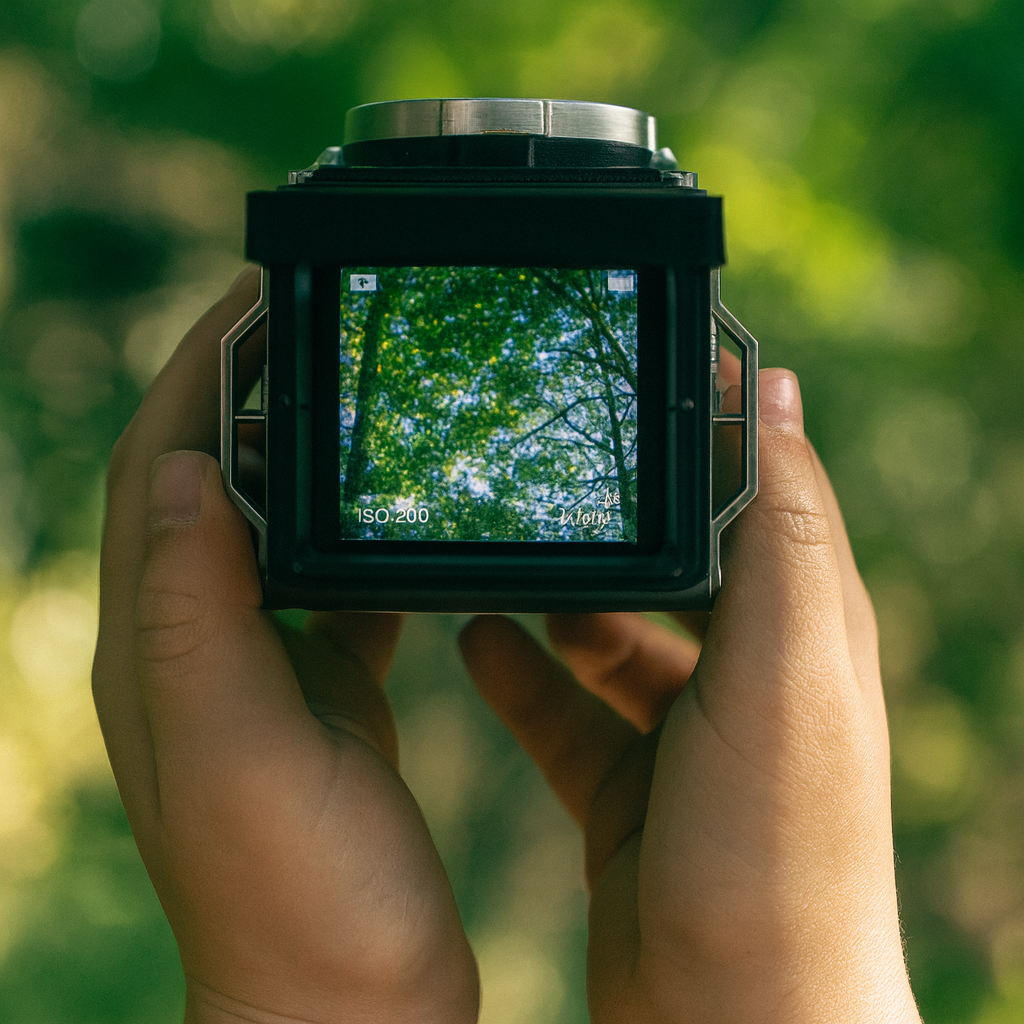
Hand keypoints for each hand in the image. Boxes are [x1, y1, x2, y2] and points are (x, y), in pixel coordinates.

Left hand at [92, 269, 477, 1023]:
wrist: (345, 1001)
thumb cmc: (299, 900)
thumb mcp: (241, 751)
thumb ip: (198, 614)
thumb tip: (180, 465)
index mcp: (164, 650)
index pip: (160, 469)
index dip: (199, 370)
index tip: (255, 293)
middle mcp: (197, 650)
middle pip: (206, 478)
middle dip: (243, 385)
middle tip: (306, 315)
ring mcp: (260, 670)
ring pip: (268, 525)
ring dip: (297, 448)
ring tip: (352, 386)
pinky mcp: (320, 694)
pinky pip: (328, 585)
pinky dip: (352, 531)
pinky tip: (399, 518)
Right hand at [460, 370, 922, 1022]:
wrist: (734, 1016)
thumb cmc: (772, 843)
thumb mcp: (782, 667)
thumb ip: (777, 532)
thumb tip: (773, 389)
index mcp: (797, 621)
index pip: (756, 484)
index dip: (704, 421)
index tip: (634, 365)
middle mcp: (747, 668)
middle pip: (675, 553)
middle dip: (615, 508)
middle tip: (540, 459)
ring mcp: (685, 729)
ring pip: (612, 629)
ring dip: (559, 592)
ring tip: (495, 552)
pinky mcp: (629, 782)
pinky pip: (566, 706)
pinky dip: (523, 671)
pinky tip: (474, 641)